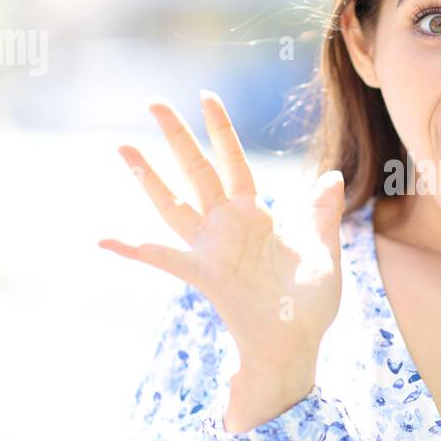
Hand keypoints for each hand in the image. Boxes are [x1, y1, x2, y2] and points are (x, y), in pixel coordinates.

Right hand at [98, 90, 345, 421]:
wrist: (298, 343)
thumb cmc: (309, 302)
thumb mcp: (323, 250)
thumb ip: (322, 214)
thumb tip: (334, 176)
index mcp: (255, 215)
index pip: (234, 162)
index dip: (221, 130)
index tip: (206, 96)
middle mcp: (227, 225)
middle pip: (196, 171)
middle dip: (176, 136)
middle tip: (152, 101)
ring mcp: (211, 248)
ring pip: (173, 204)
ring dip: (147, 177)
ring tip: (122, 146)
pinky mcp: (204, 275)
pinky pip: (164, 258)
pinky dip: (134, 250)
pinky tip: (106, 240)